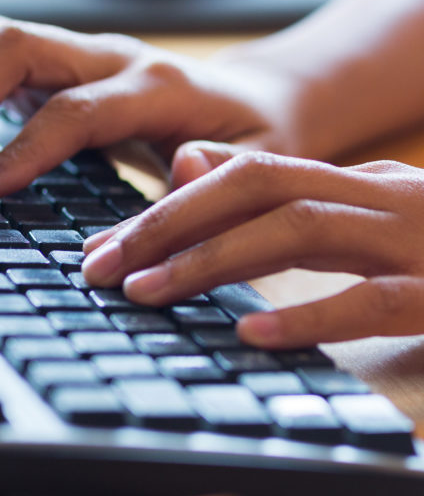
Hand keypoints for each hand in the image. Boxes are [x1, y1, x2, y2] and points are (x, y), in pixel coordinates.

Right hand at [0, 14, 299, 198]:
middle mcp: (114, 58)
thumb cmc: (258, 141)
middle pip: (14, 50)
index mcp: (161, 87)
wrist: (259, 103)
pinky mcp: (64, 69)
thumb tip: (155, 199)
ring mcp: (85, 57)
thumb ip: (211, 185)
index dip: (19, 149)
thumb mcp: (255, 170)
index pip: (73, 110)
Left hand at [82, 149, 423, 347]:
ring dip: (214, 262)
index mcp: (346, 180)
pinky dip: (310, 313)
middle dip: (169, 226)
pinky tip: (253, 331)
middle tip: (102, 267)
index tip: (106, 245)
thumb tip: (190, 165)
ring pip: (300, 233)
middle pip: (254, 190)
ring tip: (149, 293)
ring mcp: (414, 240)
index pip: (239, 174)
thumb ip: (275, 187)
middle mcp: (374, 196)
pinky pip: (374, 300)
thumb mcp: (351, 206)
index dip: (167, 206)